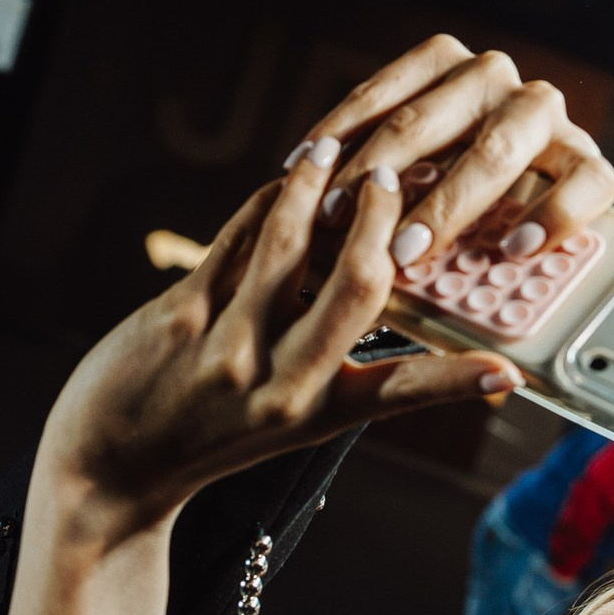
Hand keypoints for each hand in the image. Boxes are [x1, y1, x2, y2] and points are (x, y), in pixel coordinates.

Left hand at [5, 39, 613, 614]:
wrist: (109, 465)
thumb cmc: (208, 437)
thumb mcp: (286, 422)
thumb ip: (342, 374)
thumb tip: (390, 313)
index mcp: (316, 413)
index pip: (401, 392)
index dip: (455, 381)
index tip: (504, 370)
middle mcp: (279, 384)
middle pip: (357, 288)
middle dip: (381, 222)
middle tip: (393, 178)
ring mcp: (226, 347)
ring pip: (291, 247)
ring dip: (318, 187)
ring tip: (338, 150)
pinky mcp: (179, 316)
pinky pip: (234, 241)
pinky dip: (265, 203)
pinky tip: (283, 176)